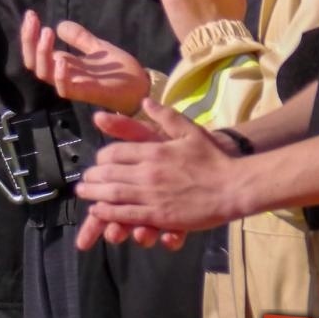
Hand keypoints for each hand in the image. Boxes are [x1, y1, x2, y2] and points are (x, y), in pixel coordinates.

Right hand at [20, 10, 150, 115]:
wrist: (143, 88)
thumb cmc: (121, 72)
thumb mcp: (98, 48)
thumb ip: (80, 38)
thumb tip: (59, 24)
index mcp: (65, 65)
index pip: (36, 52)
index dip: (29, 35)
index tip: (31, 14)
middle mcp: (64, 75)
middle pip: (33, 62)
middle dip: (29, 40)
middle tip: (33, 20)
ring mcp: (74, 85)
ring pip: (44, 73)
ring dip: (41, 53)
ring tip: (47, 32)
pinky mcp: (86, 94)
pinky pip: (65, 89)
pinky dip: (59, 76)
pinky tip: (61, 59)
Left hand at [73, 100, 245, 249]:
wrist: (235, 187)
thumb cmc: (213, 158)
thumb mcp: (189, 130)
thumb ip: (164, 116)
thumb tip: (145, 100)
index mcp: (153, 152)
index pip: (115, 153)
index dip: (102, 158)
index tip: (98, 161)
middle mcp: (148, 173)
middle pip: (109, 174)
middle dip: (92, 177)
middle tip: (83, 179)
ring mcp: (153, 196)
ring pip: (113, 194)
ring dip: (94, 193)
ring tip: (83, 193)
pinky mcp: (161, 216)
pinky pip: (128, 214)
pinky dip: (109, 212)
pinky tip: (99, 210)